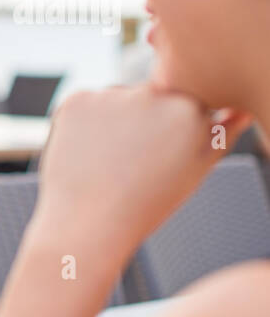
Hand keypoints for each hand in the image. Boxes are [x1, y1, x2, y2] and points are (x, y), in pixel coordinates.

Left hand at [33, 85, 252, 257]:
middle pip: (151, 96)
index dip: (171, 130)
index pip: (185, 102)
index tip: (160, 154)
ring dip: (115, 119)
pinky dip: (86, 123)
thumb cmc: (147, 202)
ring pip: (118, 99)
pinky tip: (87, 151)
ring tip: (109, 159)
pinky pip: (87, 103)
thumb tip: (238, 111)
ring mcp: (112, 95)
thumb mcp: (195, 170)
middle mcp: (153, 94)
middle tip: (131, 160)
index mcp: (190, 109)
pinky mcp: (77, 100)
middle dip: (144, 120)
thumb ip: (220, 135)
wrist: (90, 222)